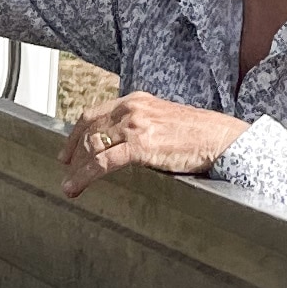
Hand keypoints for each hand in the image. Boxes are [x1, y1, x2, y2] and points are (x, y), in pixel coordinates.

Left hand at [60, 92, 247, 197]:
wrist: (221, 138)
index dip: (77, 133)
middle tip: (65, 168)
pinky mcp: (140, 146)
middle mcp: (131, 109)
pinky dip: (85, 176)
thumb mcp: (164, 119)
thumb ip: (142, 124)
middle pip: (89, 129)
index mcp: (136, 100)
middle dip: (74, 151)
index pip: (95, 114)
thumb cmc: (199, 133)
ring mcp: (134, 126)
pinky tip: (76, 187)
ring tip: (69, 185)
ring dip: (77, 168)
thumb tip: (123, 142)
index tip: (69, 149)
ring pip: (93, 147)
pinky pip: (103, 162)